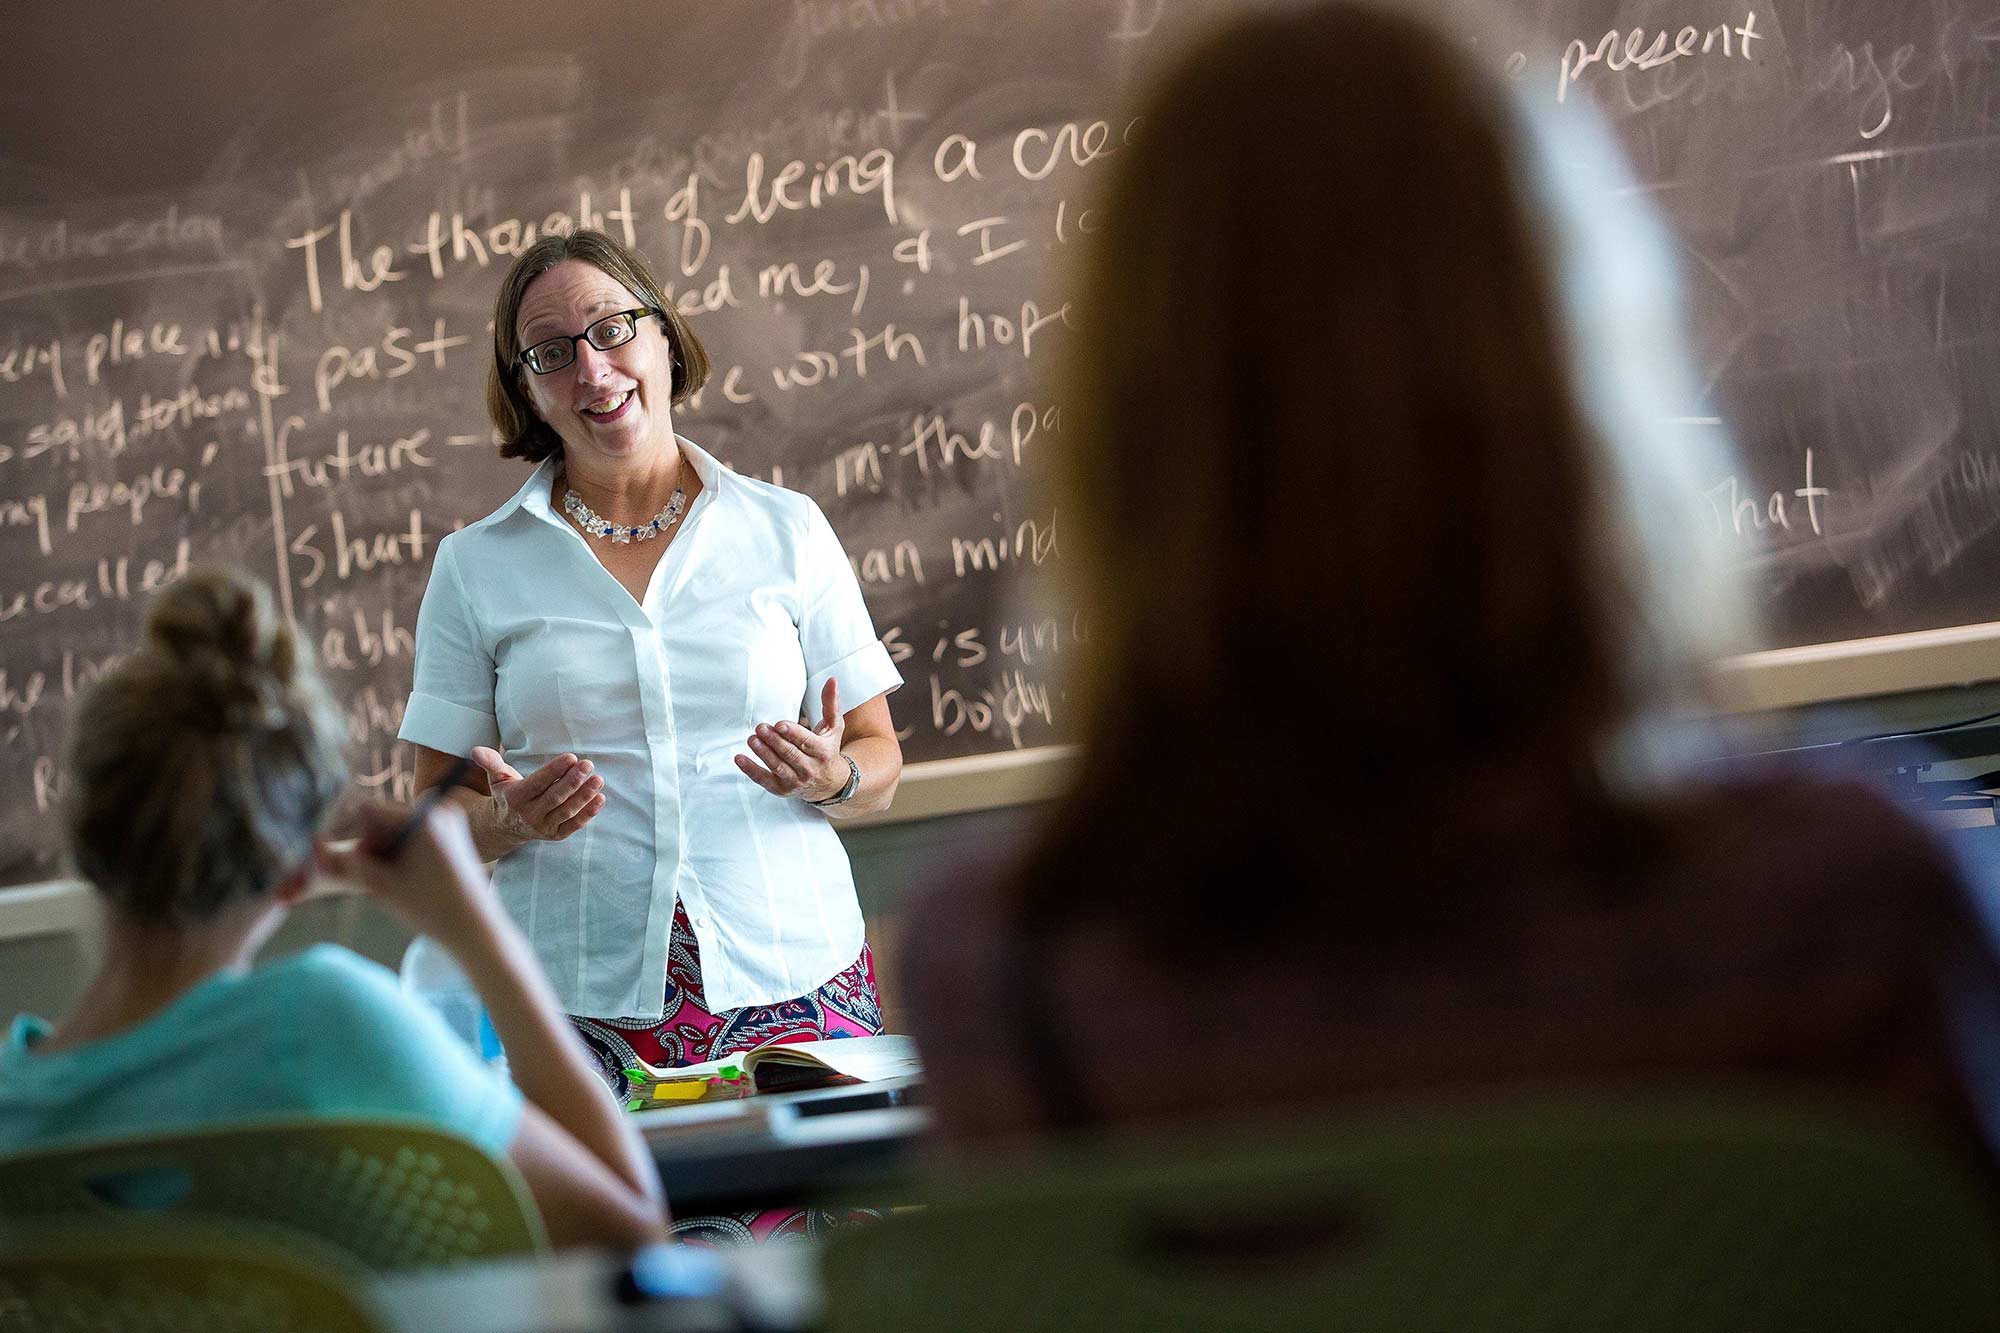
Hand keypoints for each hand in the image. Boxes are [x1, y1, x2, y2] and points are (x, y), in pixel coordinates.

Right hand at [320, 801, 494, 943]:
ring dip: (384, 854)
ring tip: (397, 884)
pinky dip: (401, 856)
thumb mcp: (381, 886)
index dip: (352, 838)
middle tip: (381, 880)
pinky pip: (411, 836)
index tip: (351, 865)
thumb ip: (345, 865)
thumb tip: (311, 849)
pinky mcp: (451, 833)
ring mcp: (448, 820)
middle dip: (371, 848)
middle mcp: (439, 809)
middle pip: (382, 819)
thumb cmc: (432, 909)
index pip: (367, 810)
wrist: (477, 929)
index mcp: (424, 816)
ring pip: (394, 830)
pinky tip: (409, 880)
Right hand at [471, 747, 605, 841]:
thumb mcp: (497, 778)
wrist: (506, 826)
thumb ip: (491, 763)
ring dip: (584, 795)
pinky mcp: (555, 835)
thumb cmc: (506, 794)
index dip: (555, 770)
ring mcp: (543, 826)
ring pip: (566, 810)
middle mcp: (529, 814)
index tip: (571, 758)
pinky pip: (574, 824)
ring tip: (598, 780)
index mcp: (515, 797)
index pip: (538, 783)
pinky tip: (600, 799)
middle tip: (588, 764)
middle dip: (573, 780)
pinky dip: (588, 813)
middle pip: (555, 796)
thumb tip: (475, 751)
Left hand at [735, 678, 848, 801]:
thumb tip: (831, 680)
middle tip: (760, 728)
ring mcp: (796, 781)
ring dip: (763, 753)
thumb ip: (830, 704)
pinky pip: (764, 780)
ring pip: (778, 767)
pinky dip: (751, 770)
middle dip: (774, 741)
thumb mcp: (834, 727)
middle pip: (790, 754)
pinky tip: (740, 758)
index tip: (780, 725)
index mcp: (823, 752)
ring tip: (752, 739)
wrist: (830, 783)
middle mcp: (810, 769)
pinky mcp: (782, 789)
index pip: (806, 742)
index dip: (793, 734)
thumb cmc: (828, 750)